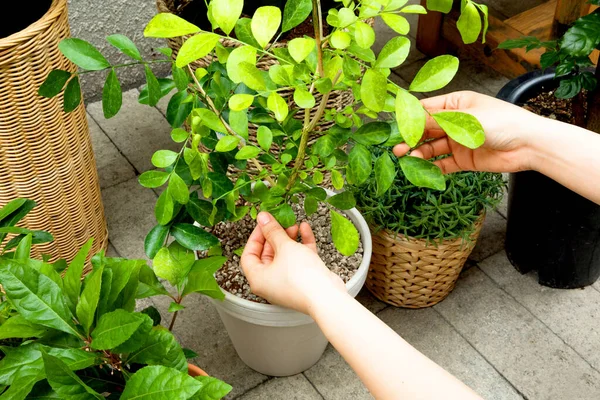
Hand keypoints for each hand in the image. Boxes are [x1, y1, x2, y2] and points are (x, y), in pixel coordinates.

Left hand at [240, 212, 345, 314]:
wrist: (327, 297)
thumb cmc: (301, 278)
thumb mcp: (284, 247)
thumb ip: (273, 231)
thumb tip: (262, 218)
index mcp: (258, 279)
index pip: (249, 255)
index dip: (255, 237)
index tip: (263, 223)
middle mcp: (270, 282)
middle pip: (267, 254)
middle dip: (275, 236)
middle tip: (279, 221)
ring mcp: (287, 281)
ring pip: (284, 256)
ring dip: (289, 239)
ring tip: (294, 224)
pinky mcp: (303, 279)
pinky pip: (298, 259)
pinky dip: (301, 245)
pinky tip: (305, 230)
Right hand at [393, 91, 544, 173]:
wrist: (529, 145)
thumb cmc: (501, 122)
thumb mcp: (465, 119)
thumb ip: (436, 122)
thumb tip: (410, 121)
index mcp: (456, 104)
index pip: (426, 110)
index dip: (410, 119)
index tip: (396, 129)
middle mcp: (455, 122)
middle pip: (426, 130)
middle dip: (411, 138)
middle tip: (397, 148)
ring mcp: (459, 142)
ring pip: (432, 148)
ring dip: (419, 154)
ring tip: (408, 159)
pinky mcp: (464, 160)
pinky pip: (443, 164)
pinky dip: (432, 168)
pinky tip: (422, 170)